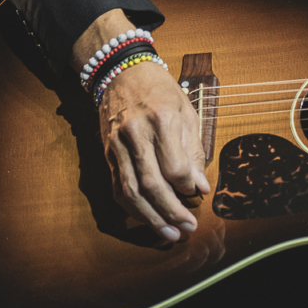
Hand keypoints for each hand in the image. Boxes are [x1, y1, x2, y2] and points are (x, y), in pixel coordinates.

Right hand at [99, 59, 209, 241]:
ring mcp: (117, 146)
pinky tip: (148, 219)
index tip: (200, 195)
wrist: (123, 73)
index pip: (174, 168)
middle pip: (151, 185)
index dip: (188, 187)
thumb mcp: (187, 113)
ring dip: (151, 218)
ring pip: (131, 192)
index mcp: (161, 120)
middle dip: (171, 212)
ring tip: (170, 234)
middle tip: (187, 229)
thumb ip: (193, 151)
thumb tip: (200, 187)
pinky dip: (133, 207)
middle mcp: (135, 134)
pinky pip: (118, 187)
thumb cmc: (162, 92)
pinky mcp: (107, 154)